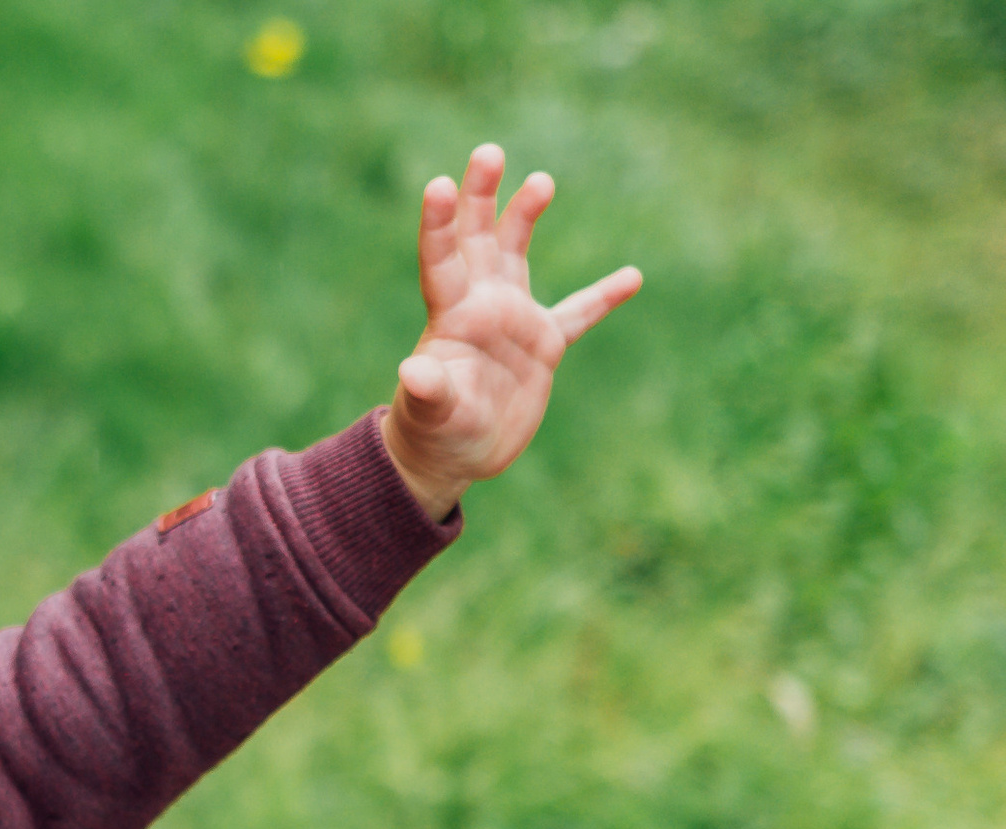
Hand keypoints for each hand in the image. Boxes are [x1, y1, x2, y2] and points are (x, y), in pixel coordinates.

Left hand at [381, 143, 642, 522]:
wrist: (455, 458)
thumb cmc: (432, 435)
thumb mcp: (430, 415)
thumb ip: (426, 392)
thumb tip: (413, 373)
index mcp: (450, 318)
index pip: (442, 260)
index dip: (440, 224)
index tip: (441, 185)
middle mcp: (480, 307)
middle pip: (478, 240)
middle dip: (481, 197)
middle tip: (488, 152)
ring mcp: (512, 322)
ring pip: (517, 256)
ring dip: (525, 217)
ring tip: (540, 180)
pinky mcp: (542, 345)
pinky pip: (578, 313)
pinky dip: (603, 297)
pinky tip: (633, 277)